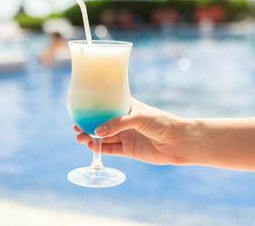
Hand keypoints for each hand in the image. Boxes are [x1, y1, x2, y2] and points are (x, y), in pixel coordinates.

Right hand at [73, 98, 196, 164]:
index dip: (94, 107)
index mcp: (128, 107)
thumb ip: (117, 124)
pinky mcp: (129, 150)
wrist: (178, 142)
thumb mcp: (138, 118)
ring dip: (91, 137)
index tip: (80, 108)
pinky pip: (111, 149)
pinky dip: (100, 148)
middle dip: (88, 124)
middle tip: (76, 126)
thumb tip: (97, 132)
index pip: (108, 105)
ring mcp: (126, 135)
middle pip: (102, 122)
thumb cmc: (161, 122)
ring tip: (79, 137)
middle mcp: (125, 121)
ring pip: (104, 137)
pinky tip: (90, 146)